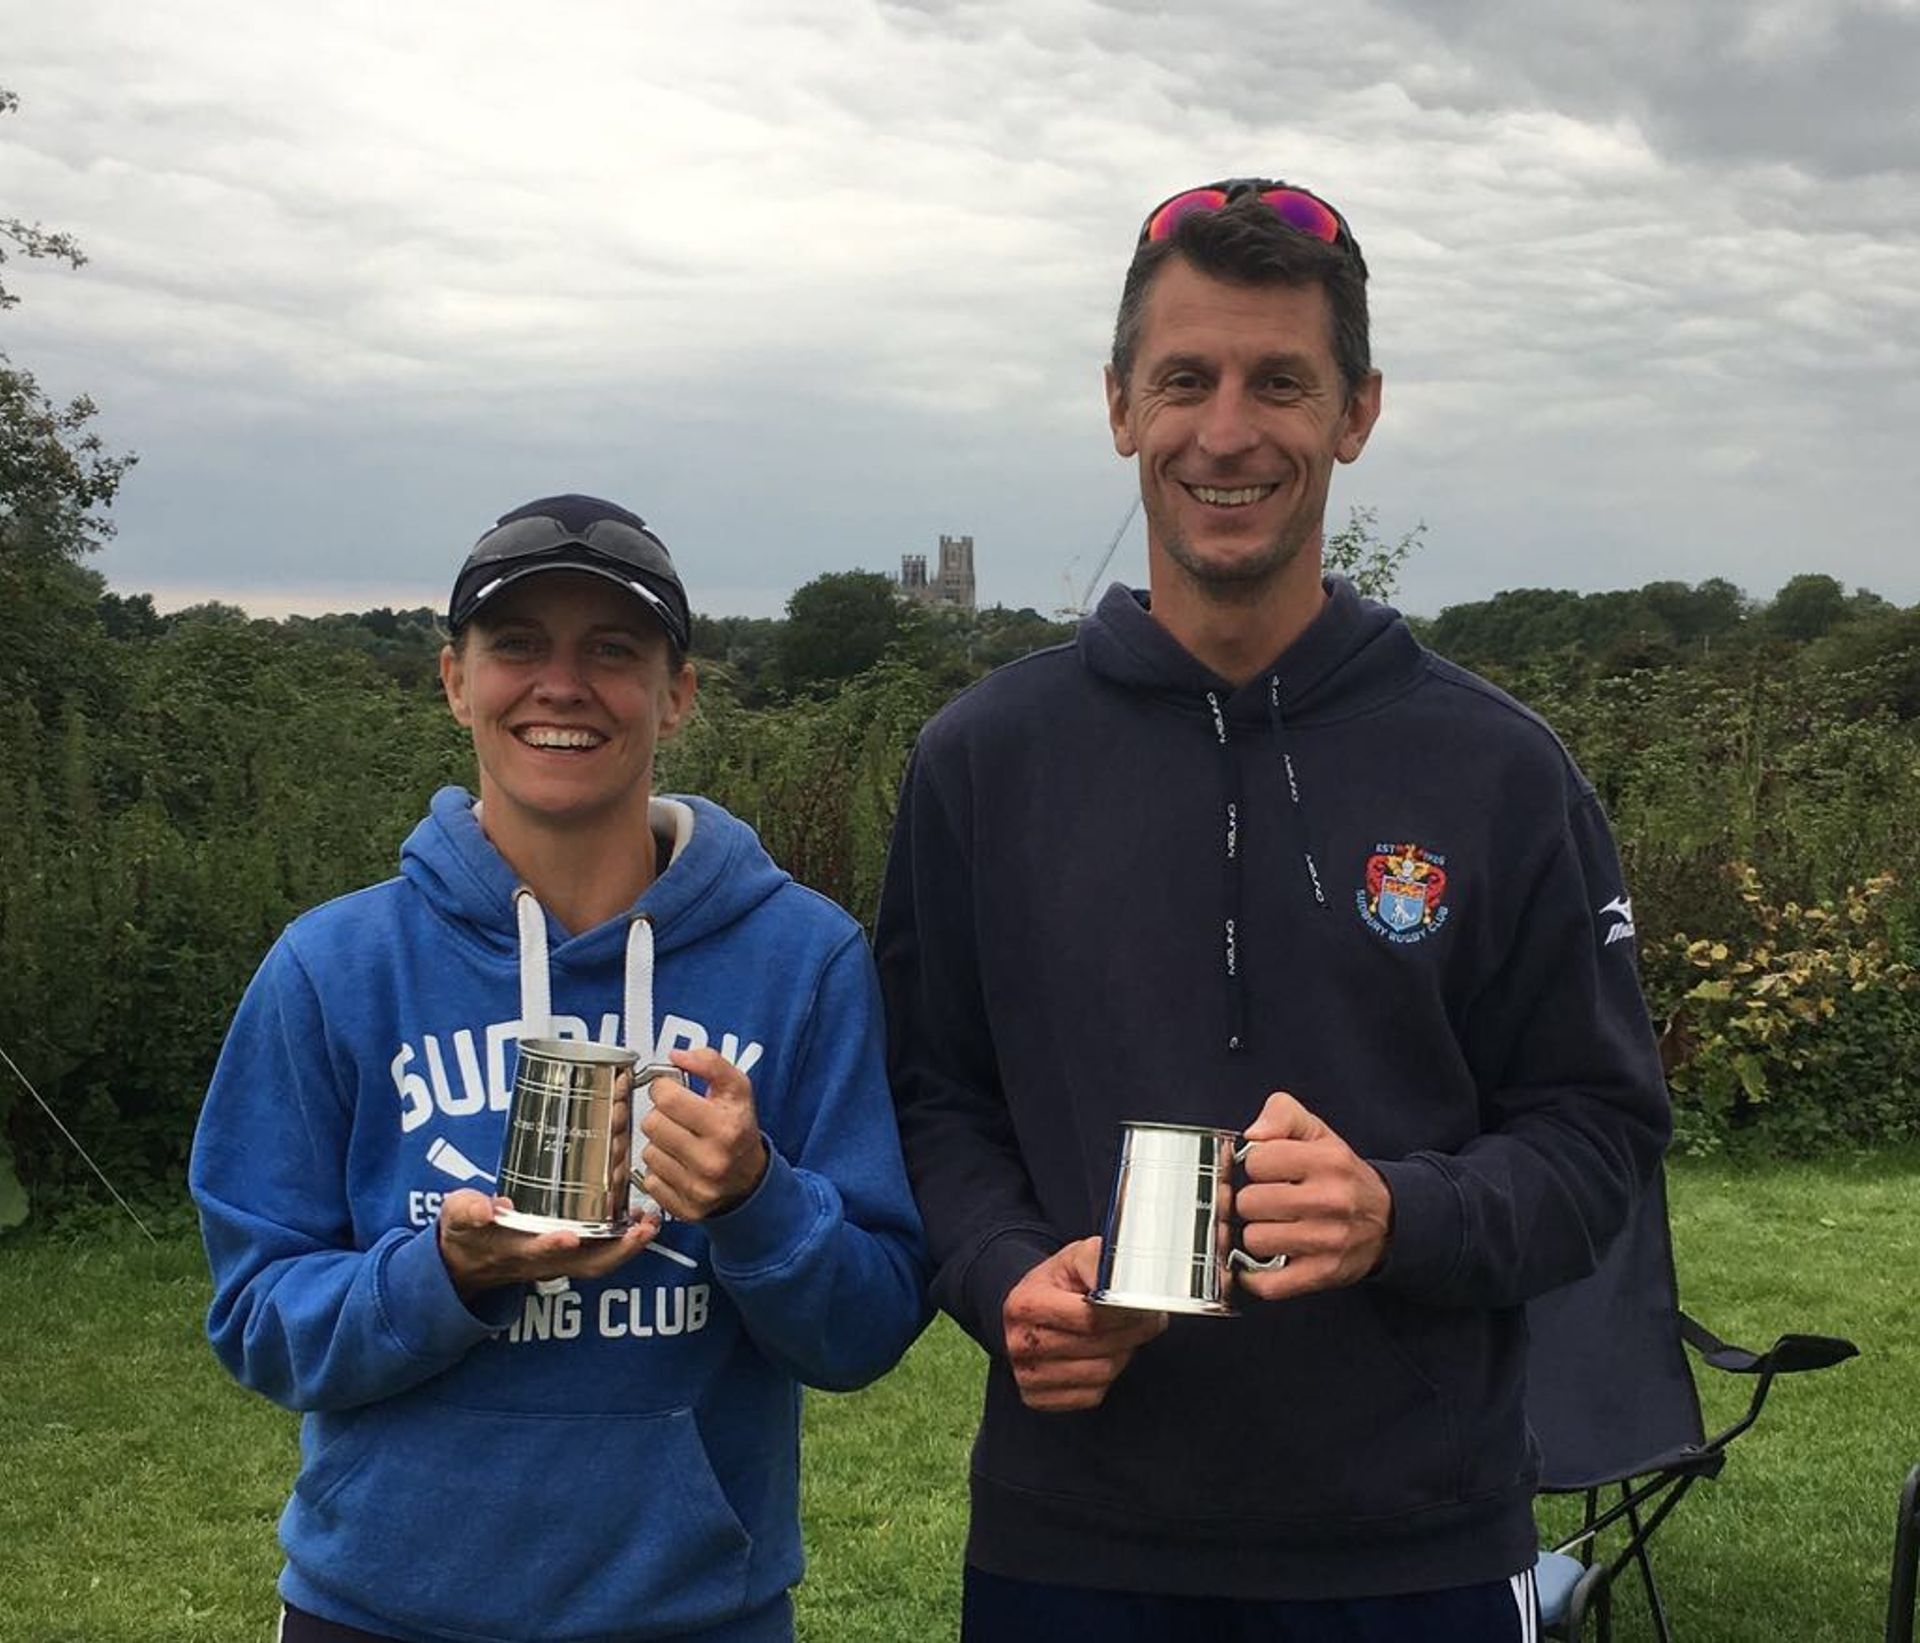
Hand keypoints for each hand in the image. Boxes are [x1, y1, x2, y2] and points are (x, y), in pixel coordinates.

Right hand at [437, 1189, 658, 1304]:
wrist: (469, 1261)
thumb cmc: (467, 1232)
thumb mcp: (457, 1216)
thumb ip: (469, 1211)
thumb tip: (486, 1208)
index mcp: (513, 1249)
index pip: (535, 1251)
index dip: (552, 1245)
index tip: (570, 1235)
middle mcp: (541, 1262)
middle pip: (584, 1264)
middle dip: (615, 1250)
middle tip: (642, 1230)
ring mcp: (558, 1262)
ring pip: (598, 1263)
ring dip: (628, 1248)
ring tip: (652, 1223)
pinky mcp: (570, 1255)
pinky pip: (602, 1255)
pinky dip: (625, 1242)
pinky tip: (643, 1220)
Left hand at [637, 1046, 769, 1220]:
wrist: (751, 1181)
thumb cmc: (739, 1129)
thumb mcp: (737, 1089)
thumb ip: (710, 1063)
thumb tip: (676, 1056)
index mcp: (725, 1127)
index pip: (667, 1098)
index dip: (664, 1088)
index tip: (671, 1090)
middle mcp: (712, 1161)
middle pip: (652, 1124)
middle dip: (661, 1116)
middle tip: (677, 1118)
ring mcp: (697, 1188)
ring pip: (648, 1153)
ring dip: (660, 1144)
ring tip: (680, 1143)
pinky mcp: (684, 1208)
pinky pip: (649, 1180)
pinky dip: (660, 1171)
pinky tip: (678, 1165)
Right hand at [1002, 1237, 1166, 1411]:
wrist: (1031, 1307)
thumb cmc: (1058, 1282)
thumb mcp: (1075, 1257)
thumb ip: (1097, 1260)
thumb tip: (1120, 1278)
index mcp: (1025, 1304)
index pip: (1089, 1319)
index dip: (1123, 1314)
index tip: (1146, 1306)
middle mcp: (1019, 1343)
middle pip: (1096, 1347)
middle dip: (1131, 1332)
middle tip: (1150, 1318)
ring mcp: (1026, 1375)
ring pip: (1099, 1373)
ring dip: (1123, 1353)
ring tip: (1128, 1333)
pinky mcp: (1037, 1398)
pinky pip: (1091, 1395)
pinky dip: (1107, 1377)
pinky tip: (1107, 1354)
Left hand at [1232, 1091, 1393, 1301]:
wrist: (1389, 1220)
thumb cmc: (1340, 1174)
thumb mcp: (1317, 1131)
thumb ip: (1281, 1114)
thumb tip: (1252, 1135)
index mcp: (1327, 1160)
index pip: (1256, 1161)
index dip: (1256, 1165)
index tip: (1269, 1171)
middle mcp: (1331, 1200)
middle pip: (1249, 1203)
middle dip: (1252, 1201)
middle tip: (1269, 1202)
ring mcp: (1328, 1241)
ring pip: (1254, 1240)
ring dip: (1257, 1235)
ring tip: (1274, 1227)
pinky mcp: (1323, 1274)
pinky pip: (1269, 1284)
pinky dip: (1256, 1276)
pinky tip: (1263, 1261)